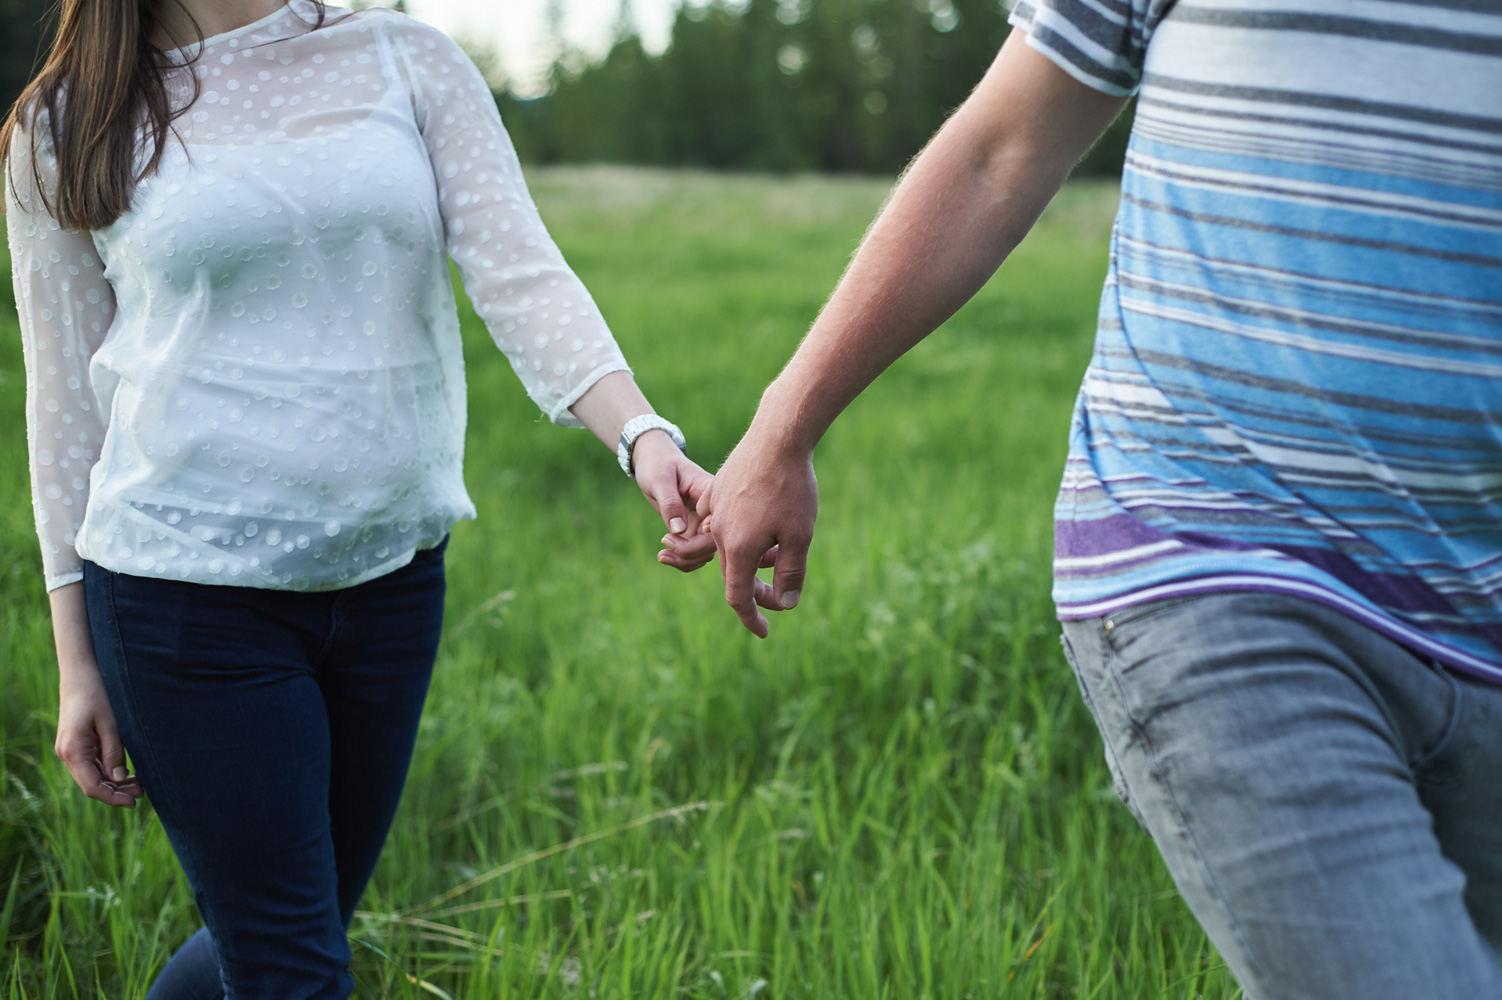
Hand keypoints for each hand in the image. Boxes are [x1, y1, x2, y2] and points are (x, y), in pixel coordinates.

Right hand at [56, 663, 142, 807]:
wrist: (81, 675)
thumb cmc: (98, 695)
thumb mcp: (111, 724)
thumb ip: (114, 753)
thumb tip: (120, 779)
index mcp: (73, 751)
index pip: (92, 787)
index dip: (113, 797)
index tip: (134, 802)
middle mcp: (67, 754)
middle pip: (92, 785)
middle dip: (116, 792)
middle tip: (142, 793)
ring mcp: (69, 751)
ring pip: (92, 777)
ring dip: (113, 783)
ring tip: (139, 785)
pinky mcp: (76, 746)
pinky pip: (91, 766)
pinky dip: (108, 772)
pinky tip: (126, 773)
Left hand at [632, 430, 718, 571]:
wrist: (653, 460)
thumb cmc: (657, 463)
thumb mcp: (660, 479)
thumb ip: (670, 503)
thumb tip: (679, 530)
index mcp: (709, 494)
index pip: (718, 523)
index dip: (704, 539)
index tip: (677, 534)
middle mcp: (711, 510)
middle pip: (714, 543)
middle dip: (690, 552)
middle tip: (664, 541)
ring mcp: (704, 522)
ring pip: (705, 553)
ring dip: (685, 560)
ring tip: (662, 554)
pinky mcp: (694, 529)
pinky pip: (695, 553)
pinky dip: (682, 560)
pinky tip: (664, 554)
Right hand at [696, 425, 816, 637]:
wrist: (777, 435)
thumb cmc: (791, 487)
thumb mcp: (800, 536)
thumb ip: (791, 574)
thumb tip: (785, 604)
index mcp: (738, 548)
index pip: (738, 597)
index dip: (752, 617)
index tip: (764, 632)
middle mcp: (719, 532)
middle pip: (735, 573)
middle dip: (758, 588)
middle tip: (783, 594)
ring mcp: (716, 510)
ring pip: (732, 547)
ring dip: (755, 559)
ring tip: (782, 553)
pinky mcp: (718, 491)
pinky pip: (727, 523)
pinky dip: (746, 534)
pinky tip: (767, 523)